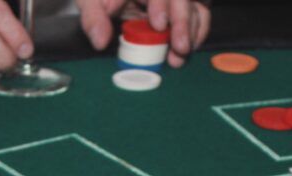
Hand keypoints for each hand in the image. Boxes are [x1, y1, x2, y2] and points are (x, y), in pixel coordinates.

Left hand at [77, 0, 210, 67]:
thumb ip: (93, 17)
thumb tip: (100, 41)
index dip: (162, 5)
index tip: (158, 23)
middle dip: (183, 22)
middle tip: (180, 47)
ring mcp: (173, 0)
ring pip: (197, 8)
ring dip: (192, 32)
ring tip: (180, 55)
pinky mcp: (180, 10)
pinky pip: (198, 17)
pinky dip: (196, 34)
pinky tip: (185, 52)